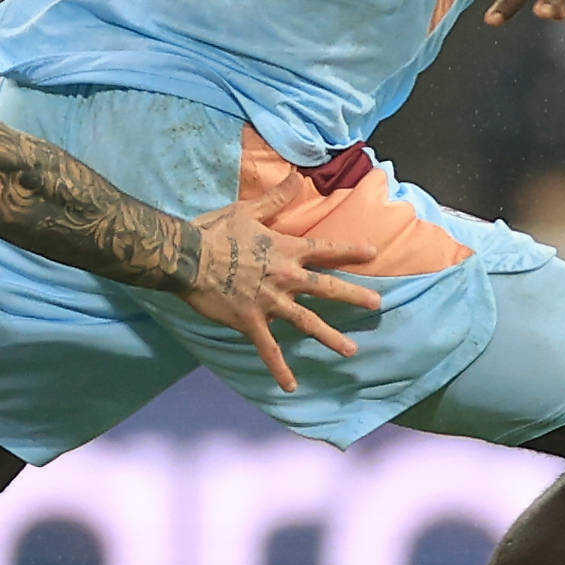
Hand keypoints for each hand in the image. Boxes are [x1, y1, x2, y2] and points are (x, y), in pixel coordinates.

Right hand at [177, 187, 381, 393]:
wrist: (187, 258)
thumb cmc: (215, 231)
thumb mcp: (248, 210)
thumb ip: (276, 198)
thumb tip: (297, 178)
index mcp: (286, 250)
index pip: (326, 249)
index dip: (350, 250)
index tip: (372, 253)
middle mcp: (285, 278)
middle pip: (327, 288)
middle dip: (354, 296)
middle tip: (377, 305)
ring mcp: (271, 303)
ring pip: (308, 322)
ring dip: (330, 337)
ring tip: (350, 350)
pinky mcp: (252, 322)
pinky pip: (269, 350)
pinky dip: (280, 369)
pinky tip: (291, 386)